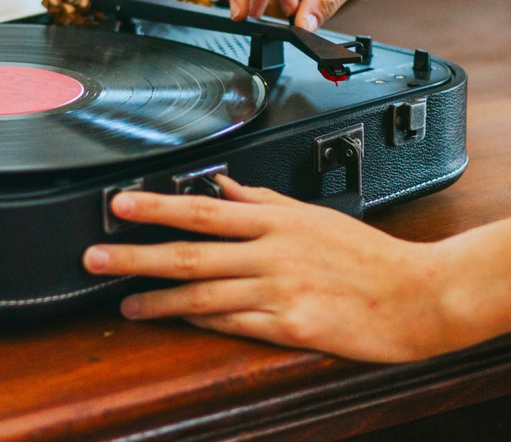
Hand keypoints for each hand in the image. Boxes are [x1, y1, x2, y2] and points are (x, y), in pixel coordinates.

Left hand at [83, 176, 463, 362]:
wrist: (416, 296)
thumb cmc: (371, 257)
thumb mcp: (317, 215)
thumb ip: (267, 201)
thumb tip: (226, 184)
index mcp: (280, 221)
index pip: (205, 209)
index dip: (157, 207)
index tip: (118, 204)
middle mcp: (274, 253)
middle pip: (191, 252)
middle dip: (136, 255)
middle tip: (93, 256)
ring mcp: (280, 292)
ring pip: (204, 295)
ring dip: (159, 300)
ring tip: (125, 304)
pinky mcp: (290, 327)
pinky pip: (234, 325)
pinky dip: (202, 323)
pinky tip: (178, 322)